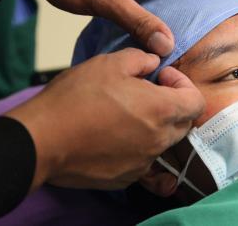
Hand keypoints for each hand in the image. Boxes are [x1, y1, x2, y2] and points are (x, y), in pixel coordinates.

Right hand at [6, 48, 204, 190]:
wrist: (41, 139)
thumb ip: (142, 59)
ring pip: (163, 143)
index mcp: (162, 110)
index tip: (160, 76)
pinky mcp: (124, 178)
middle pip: (183, 123)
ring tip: (126, 112)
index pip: (196, 101)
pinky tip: (114, 134)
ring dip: (153, 125)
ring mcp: (142, 163)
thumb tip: (153, 63)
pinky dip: (136, 147)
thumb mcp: (111, 63)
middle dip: (171, 104)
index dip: (182, 84)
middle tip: (145, 91)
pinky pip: (143, 161)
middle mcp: (158, 141)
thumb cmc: (76, 98)